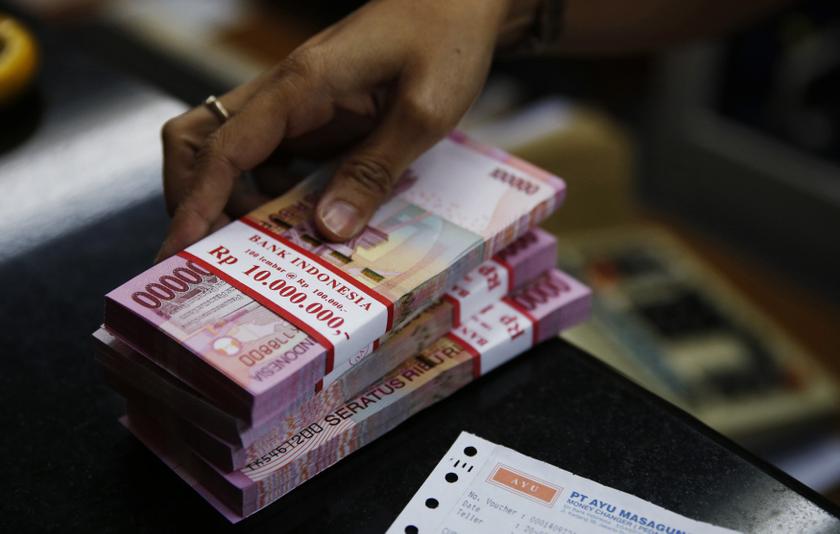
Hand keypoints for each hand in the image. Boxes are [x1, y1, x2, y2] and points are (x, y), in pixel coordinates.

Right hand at [156, 0, 519, 260]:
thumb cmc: (443, 43)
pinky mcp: (309, 118)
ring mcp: (292, 107)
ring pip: (227, 153)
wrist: (455, 5)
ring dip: (232, 203)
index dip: (196, 202)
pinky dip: (267, 196)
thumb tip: (325, 231)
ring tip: (263, 252)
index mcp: (301, 85)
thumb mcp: (422, 113)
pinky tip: (297, 224)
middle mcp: (282, 95)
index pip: (223, 146)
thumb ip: (373, 171)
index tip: (178, 249)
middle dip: (194, 200)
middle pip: (197, 141)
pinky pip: (267, 160)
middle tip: (220, 256)